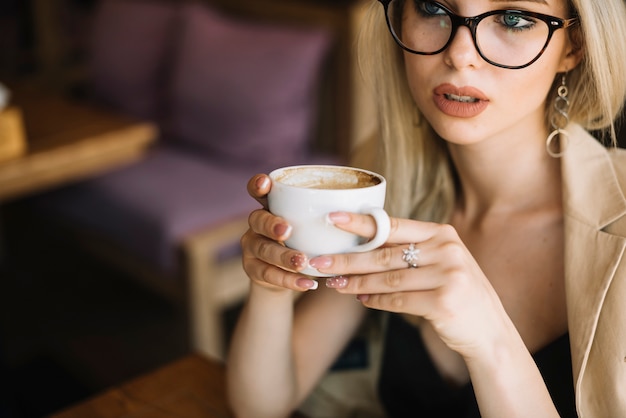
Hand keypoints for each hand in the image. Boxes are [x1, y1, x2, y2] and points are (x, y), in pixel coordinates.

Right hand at [241, 174, 318, 291]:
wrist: (286, 276)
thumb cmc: (306, 242)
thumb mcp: (313, 226)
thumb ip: (325, 216)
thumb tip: (366, 203)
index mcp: (271, 206)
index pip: (258, 190)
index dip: (259, 185)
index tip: (267, 183)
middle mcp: (257, 223)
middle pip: (258, 219)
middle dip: (272, 224)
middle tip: (288, 230)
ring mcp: (252, 246)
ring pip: (263, 249)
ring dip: (283, 256)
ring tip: (303, 262)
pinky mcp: (253, 268)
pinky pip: (268, 274)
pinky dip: (288, 280)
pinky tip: (307, 283)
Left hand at [312, 212, 512, 358]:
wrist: (490, 330)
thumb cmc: (458, 292)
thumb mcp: (441, 262)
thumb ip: (410, 251)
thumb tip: (362, 246)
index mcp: (443, 234)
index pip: (393, 226)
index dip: (360, 223)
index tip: (332, 219)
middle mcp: (447, 250)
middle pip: (384, 255)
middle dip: (347, 259)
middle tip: (319, 261)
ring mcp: (448, 276)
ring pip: (387, 279)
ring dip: (356, 282)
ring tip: (334, 283)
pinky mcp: (443, 302)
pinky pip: (397, 300)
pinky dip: (375, 300)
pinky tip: (360, 298)